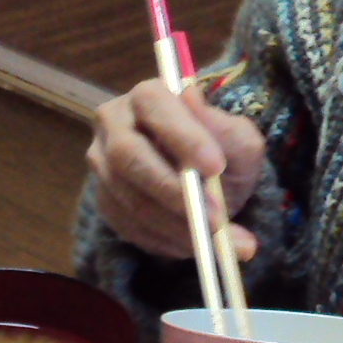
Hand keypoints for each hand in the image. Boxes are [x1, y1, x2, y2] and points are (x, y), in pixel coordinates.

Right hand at [85, 77, 265, 260]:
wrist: (206, 184)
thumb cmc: (222, 153)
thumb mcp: (239, 140)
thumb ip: (223, 127)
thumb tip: (194, 99)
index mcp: (148, 96)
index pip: (154, 105)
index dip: (182, 136)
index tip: (215, 166)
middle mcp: (114, 123)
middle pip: (128, 156)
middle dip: (174, 192)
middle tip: (215, 220)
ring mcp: (103, 163)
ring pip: (130, 199)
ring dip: (176, 226)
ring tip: (218, 243)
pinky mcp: (104, 200)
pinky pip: (128, 226)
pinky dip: (166, 241)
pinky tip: (195, 246)